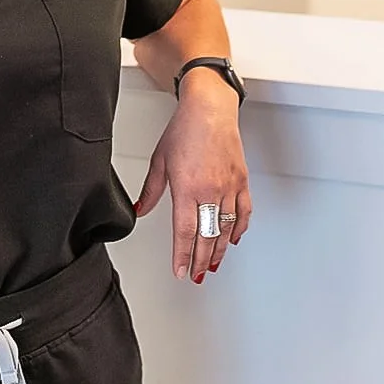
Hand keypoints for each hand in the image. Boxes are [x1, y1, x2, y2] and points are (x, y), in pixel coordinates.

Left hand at [132, 69, 250, 283]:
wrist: (210, 108)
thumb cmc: (185, 129)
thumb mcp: (160, 160)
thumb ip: (151, 190)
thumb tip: (141, 208)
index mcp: (187, 188)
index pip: (185, 232)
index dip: (182, 256)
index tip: (180, 271)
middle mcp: (210, 191)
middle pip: (206, 236)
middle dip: (200, 260)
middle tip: (195, 275)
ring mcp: (229, 187)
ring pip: (225, 228)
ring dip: (218, 250)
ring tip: (211, 265)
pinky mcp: (242, 180)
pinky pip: (243, 212)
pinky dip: (239, 228)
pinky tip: (233, 239)